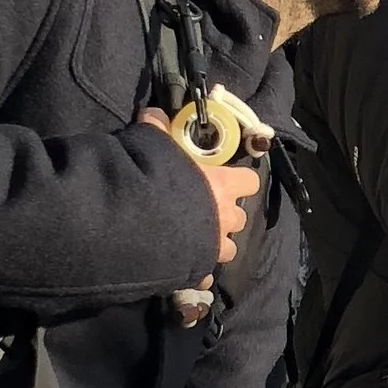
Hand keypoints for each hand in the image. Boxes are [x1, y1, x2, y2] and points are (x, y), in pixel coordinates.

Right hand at [141, 109, 261, 263]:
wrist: (137, 225)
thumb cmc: (155, 179)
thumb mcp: (154, 145)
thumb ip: (158, 129)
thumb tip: (153, 113)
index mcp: (223, 186)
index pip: (249, 181)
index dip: (238, 180)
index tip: (224, 178)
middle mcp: (226, 218)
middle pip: (240, 217)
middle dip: (225, 214)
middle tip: (202, 208)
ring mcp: (214, 249)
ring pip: (229, 249)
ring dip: (216, 243)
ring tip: (196, 238)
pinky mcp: (198, 272)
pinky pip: (206, 275)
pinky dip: (199, 271)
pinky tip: (185, 266)